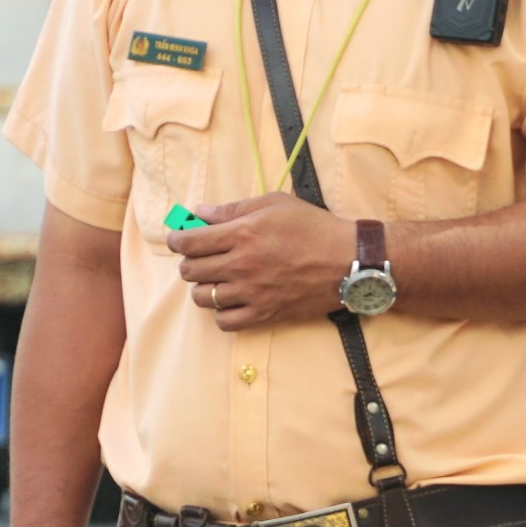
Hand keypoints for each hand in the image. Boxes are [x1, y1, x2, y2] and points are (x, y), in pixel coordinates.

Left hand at [169, 194, 356, 329]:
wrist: (349, 261)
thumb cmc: (315, 227)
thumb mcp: (276, 204)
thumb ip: (234, 209)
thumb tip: (199, 213)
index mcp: (242, 233)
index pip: (189, 242)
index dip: (176, 240)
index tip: (179, 239)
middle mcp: (241, 264)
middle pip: (190, 270)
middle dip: (190, 262)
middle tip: (203, 257)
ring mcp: (251, 292)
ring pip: (202, 297)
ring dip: (204, 287)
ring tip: (219, 279)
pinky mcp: (264, 313)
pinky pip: (225, 321)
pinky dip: (222, 312)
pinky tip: (233, 300)